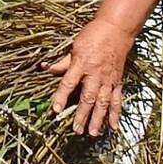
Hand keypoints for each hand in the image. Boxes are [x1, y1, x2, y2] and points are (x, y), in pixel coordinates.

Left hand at [43, 16, 135, 136]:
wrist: (117, 30)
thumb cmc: (93, 36)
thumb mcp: (74, 46)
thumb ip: (62, 62)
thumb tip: (45, 68)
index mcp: (81, 64)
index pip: (68, 83)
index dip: (61, 97)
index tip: (55, 110)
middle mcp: (95, 74)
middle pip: (88, 98)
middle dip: (81, 115)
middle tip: (76, 129)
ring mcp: (108, 80)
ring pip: (103, 103)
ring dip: (98, 119)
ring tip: (92, 133)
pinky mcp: (117, 82)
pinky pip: (116, 100)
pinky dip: (115, 114)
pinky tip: (113, 127)